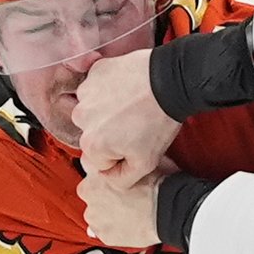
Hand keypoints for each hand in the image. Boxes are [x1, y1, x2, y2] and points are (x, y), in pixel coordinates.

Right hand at [74, 49, 180, 188]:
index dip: (120, 155)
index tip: (134, 143)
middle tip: (136, 124)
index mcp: (92, 144)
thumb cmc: (160, 119)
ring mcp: (86, 93)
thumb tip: (109, 178)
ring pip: (94, 111)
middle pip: (94, 135)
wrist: (171, 81)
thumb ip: (122, 179)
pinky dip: (110, 90)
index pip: (99, 160)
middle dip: (111, 133)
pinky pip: (98, 88)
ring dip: (109, 111)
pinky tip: (129, 91)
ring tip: (133, 107)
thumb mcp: (146, 163)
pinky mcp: (95, 73)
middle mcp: (82, 118)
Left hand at [78, 159, 175, 247]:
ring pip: (96, 214)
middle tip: (124, 199)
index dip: (105, 179)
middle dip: (104, 197)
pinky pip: (105, 232)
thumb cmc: (157, 185)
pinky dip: (114, 229)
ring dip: (107, 214)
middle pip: (92, 195)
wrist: (167, 209)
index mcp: (95, 173)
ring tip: (127, 212)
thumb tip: (122, 160)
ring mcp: (95, 216)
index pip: (90, 175)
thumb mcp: (137, 163)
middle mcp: (90, 194)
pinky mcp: (103, 234)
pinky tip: (128, 224)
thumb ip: (121, 164)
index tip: (114, 184)